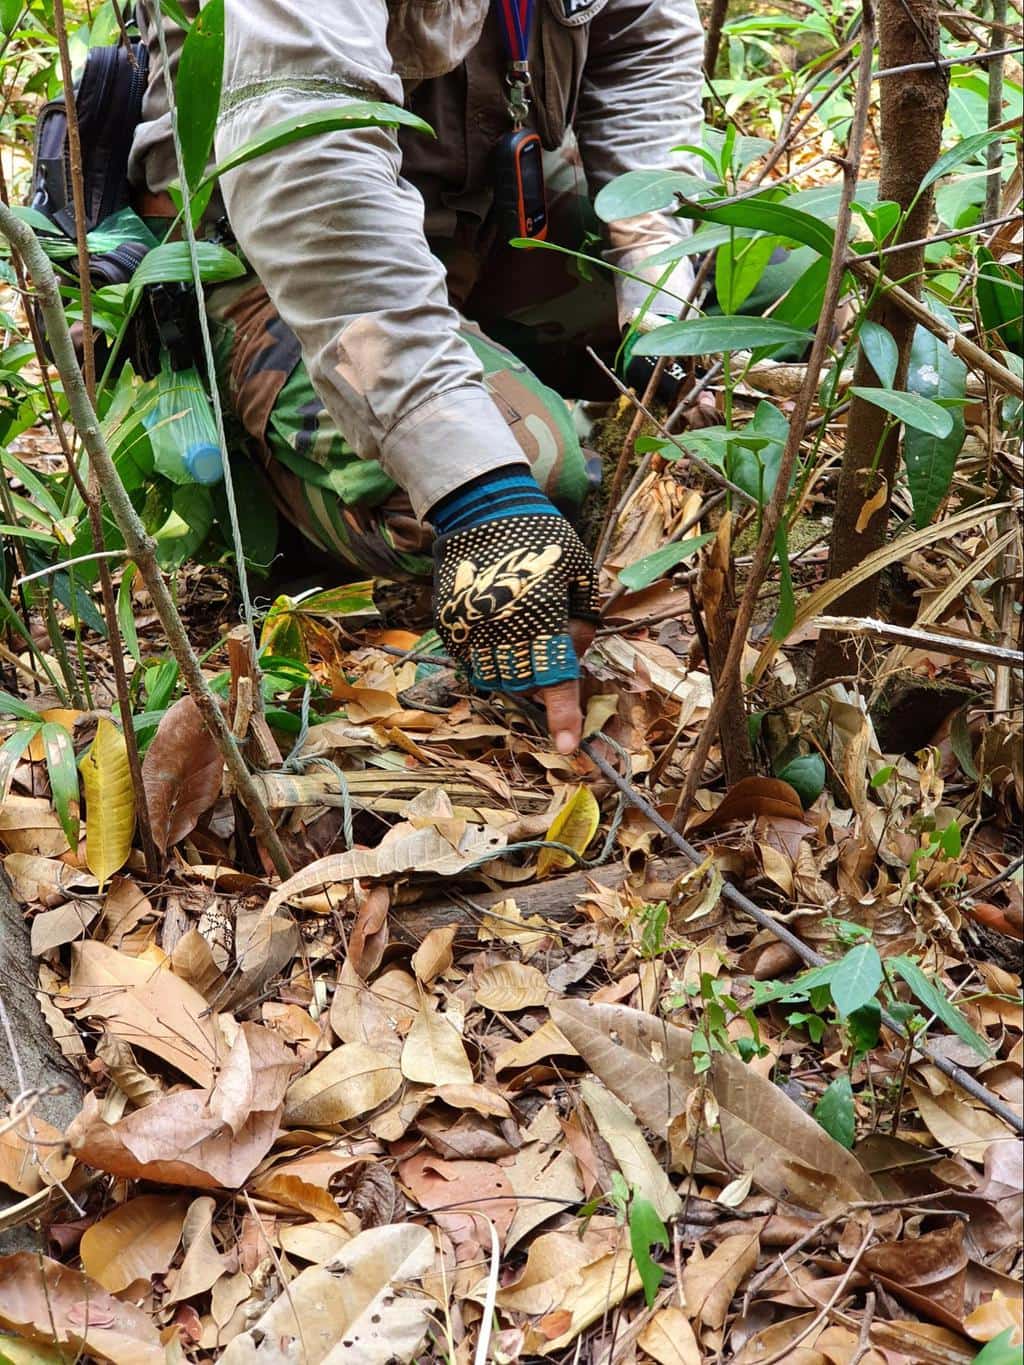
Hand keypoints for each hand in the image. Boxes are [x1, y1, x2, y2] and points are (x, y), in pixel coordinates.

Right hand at [434, 509, 598, 752]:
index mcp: (541, 619)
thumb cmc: (541, 538)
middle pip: (527, 684)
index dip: (563, 717)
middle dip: (544, 676)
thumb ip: (581, 621)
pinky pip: (473, 659)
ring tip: (522, 632)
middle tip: (549, 640)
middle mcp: (502, 631)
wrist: (481, 510)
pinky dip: (490, 655)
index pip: (555, 681)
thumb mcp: (579, 572)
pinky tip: (499, 626)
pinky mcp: (451, 626)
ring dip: (516, 670)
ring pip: (497, 678)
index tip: (569, 749)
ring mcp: (471, 630)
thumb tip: (573, 655)